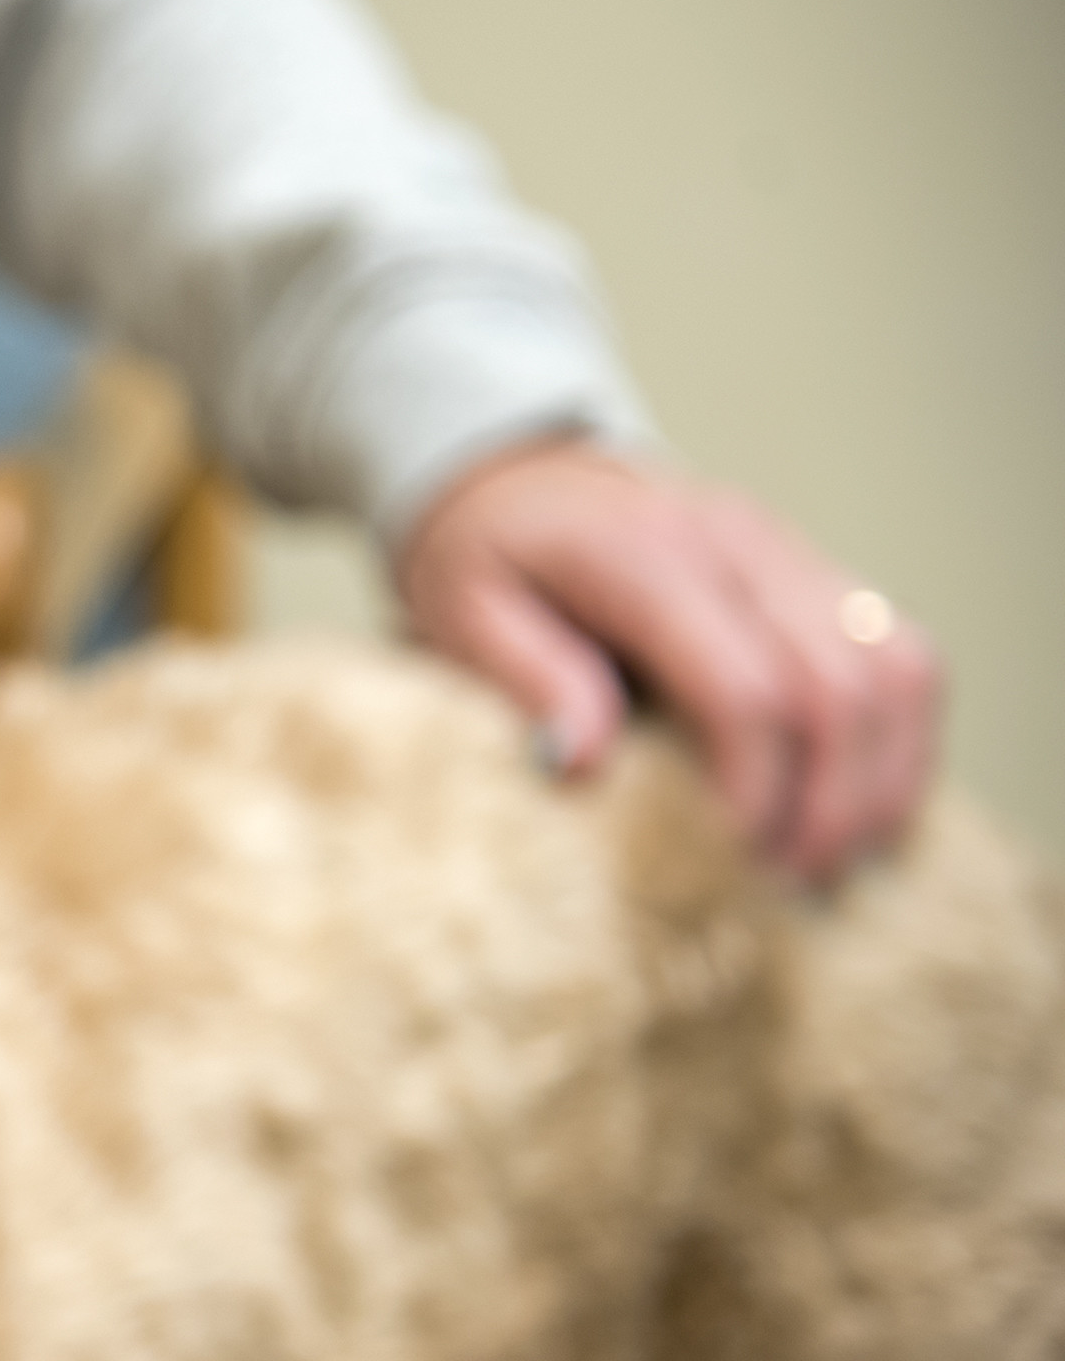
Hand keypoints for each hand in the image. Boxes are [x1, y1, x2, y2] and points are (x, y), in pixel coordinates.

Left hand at [399, 441, 941, 882]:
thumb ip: (523, 677)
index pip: (746, 690)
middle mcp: (741, 544)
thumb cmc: (483, 555)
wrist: (514, 474)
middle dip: (829, 804)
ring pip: (899, 667)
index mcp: (649, 557)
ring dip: (883, 777)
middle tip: (788, 887)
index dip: (754, 794)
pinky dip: (898, 738)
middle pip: (842, 687)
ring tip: (831, 859)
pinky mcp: (816, 575)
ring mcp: (792, 554)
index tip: (728, 864)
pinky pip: (901, 655)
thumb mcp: (461, 611)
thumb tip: (580, 762)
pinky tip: (857, 804)